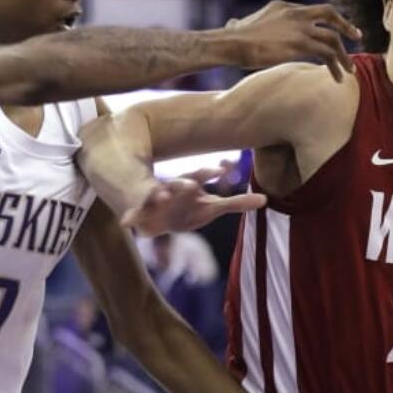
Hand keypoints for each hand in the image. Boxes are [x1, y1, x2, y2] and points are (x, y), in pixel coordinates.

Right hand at [121, 168, 265, 235]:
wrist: (152, 214)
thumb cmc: (186, 209)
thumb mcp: (210, 208)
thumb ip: (236, 204)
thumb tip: (266, 200)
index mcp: (188, 185)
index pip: (200, 176)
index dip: (208, 173)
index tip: (220, 170)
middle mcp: (170, 189)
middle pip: (178, 184)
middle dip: (184, 184)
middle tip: (191, 185)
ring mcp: (153, 201)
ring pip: (155, 195)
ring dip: (157, 195)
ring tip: (160, 196)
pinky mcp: (139, 215)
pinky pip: (132, 215)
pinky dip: (129, 218)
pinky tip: (126, 222)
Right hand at [226, 0, 358, 80]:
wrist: (232, 42)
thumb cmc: (232, 38)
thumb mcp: (239, 24)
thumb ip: (240, 22)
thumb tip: (231, 23)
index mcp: (283, 6)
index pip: (311, 11)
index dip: (323, 23)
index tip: (332, 32)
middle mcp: (296, 13)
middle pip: (329, 13)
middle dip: (345, 25)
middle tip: (356, 36)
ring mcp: (300, 27)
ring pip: (333, 38)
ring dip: (344, 55)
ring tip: (350, 70)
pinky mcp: (302, 44)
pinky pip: (328, 54)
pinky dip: (336, 66)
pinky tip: (337, 78)